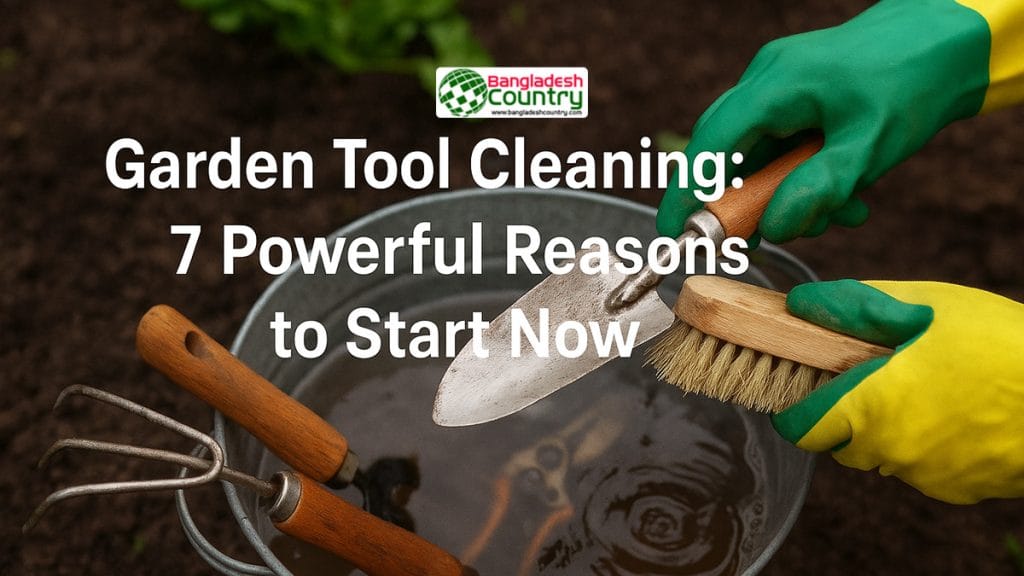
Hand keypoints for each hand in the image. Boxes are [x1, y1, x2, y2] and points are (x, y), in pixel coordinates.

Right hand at [657, 0, 991, 242]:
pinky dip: (800, 176)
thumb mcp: (870, 147)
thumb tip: (772, 230)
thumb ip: (819, 189)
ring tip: (836, 212)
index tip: (673, 236)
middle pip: (725, 149)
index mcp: (778, 84)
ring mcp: (777, 84)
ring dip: (784, 193)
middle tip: (756, 242)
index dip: (688, 192)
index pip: (713, 143)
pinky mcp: (793, 95)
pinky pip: (778, 144)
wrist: (948, 41)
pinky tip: (842, 195)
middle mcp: (766, 79)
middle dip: (740, 203)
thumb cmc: (912, 85)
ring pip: (755, 153)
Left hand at [772, 279, 1023, 503]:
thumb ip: (852, 308)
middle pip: (839, 443)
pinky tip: (954, 413)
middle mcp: (892, 451)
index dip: (796, 406)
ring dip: (886, 429)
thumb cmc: (1000, 344)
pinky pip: (920, 469)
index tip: (808, 385)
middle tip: (875, 375)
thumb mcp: (922, 306)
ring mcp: (925, 476)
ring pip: (881, 456)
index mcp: (873, 407)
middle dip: (845, 413)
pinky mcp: (958, 490)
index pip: (800, 429)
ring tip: (924, 389)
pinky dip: (925, 446)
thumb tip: (799, 304)